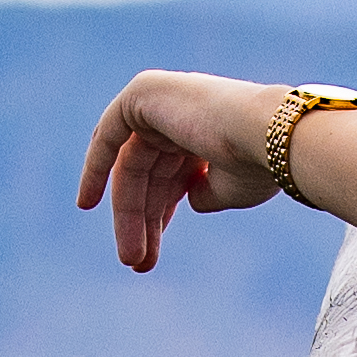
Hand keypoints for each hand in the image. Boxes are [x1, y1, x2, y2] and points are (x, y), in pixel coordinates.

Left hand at [71, 69, 296, 279]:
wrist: (269, 139)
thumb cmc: (260, 166)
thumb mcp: (232, 188)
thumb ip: (207, 193)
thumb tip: (192, 201)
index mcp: (206, 129)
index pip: (169, 176)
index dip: (159, 216)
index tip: (148, 256)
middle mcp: (181, 112)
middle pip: (147, 175)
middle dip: (141, 220)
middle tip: (137, 263)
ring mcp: (162, 99)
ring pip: (131, 166)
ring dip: (127, 214)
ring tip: (132, 258)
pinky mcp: (143, 93)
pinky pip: (109, 136)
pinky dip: (95, 168)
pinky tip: (88, 203)